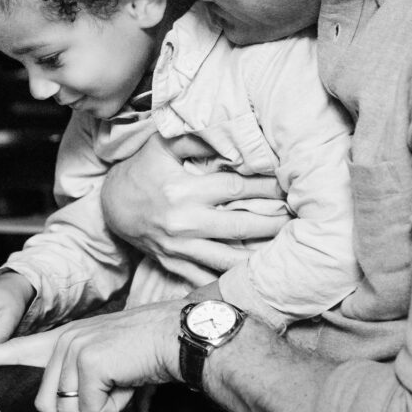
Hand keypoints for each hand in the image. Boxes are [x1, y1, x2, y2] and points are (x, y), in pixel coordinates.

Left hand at [0, 302, 184, 411]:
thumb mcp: (117, 375)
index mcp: (67, 342)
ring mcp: (72, 349)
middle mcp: (64, 342)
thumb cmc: (151, 356)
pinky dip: (112, 409)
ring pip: (66, 410)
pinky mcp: (86, 361)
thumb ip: (100, 394)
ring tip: (120, 390)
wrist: (175, 336)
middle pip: (47, 403)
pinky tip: (126, 384)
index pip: (20, 348)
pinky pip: (89, 410)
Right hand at [101, 135, 287, 271]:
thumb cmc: (141, 172)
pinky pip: (208, 277)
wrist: (111, 207)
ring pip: (229, 258)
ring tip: (288, 251)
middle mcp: (184, 222)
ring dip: (261, 257)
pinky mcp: (175, 264)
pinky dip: (233, 279)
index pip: (235, 188)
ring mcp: (180, 247)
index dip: (265, 186)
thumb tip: (227, 132)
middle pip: (241, 225)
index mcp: (183, 190)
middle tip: (299, 219)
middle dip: (274, 223)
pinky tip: (257, 276)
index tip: (288, 184)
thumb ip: (192, 139)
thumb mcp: (160, 147)